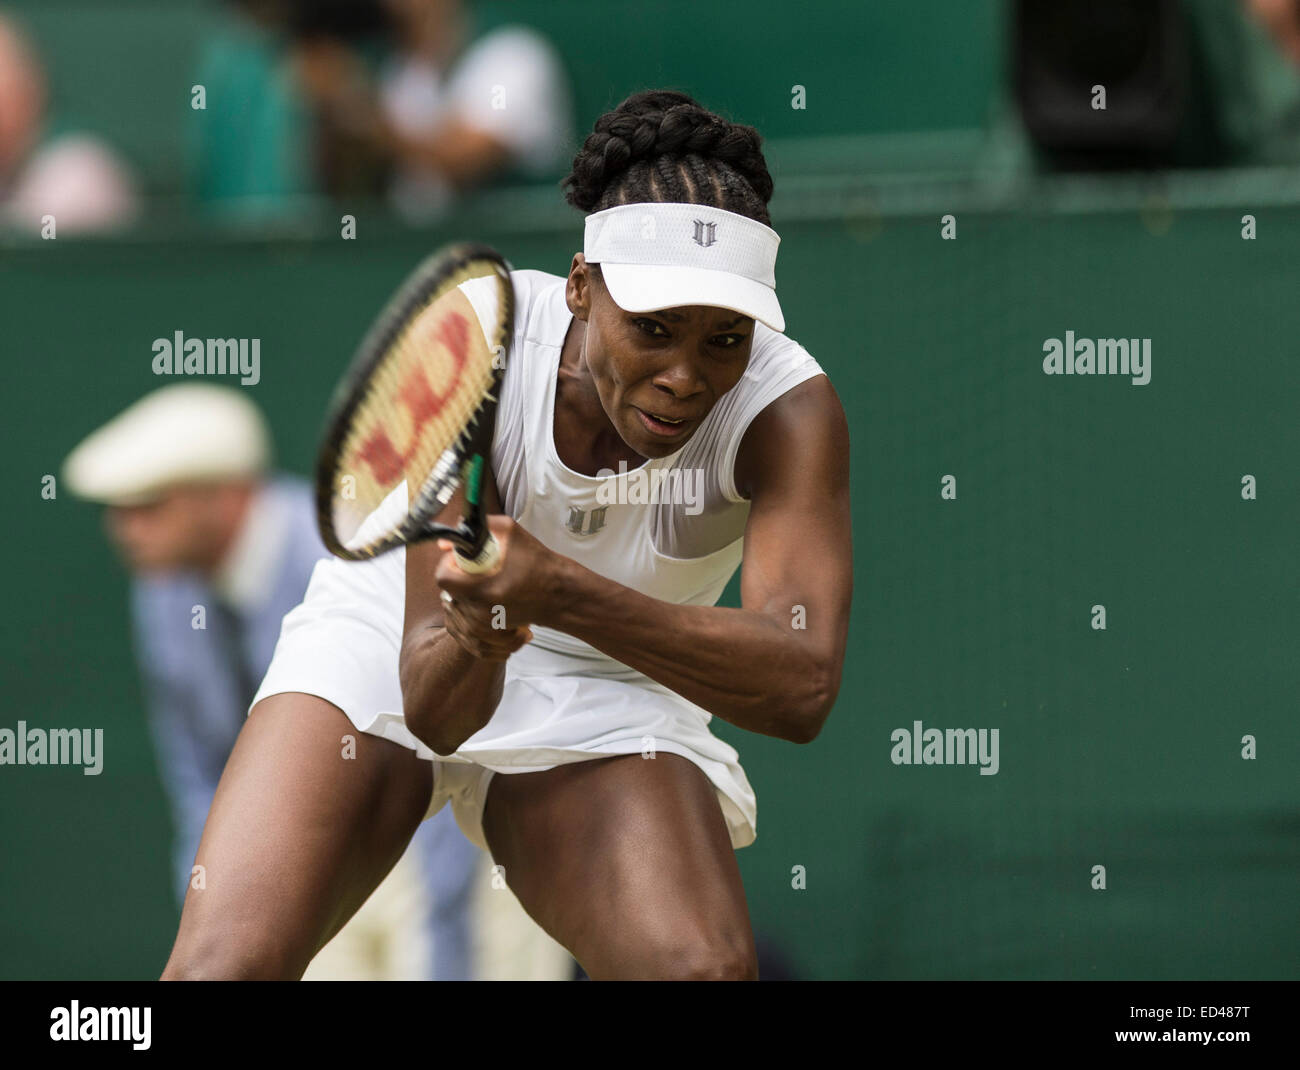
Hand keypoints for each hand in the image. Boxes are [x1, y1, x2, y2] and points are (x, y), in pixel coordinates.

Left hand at [434, 515, 558, 659]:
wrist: (559, 595)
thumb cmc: (539, 564)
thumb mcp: (510, 532)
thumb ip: (478, 528)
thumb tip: (447, 539)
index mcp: (484, 589)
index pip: (443, 578)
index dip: (448, 564)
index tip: (462, 559)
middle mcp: (481, 612)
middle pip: (448, 592)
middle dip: (458, 578)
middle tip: (477, 569)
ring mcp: (485, 625)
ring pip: (455, 608)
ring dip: (463, 594)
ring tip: (485, 583)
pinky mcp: (489, 632)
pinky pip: (465, 623)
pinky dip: (470, 610)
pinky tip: (486, 599)